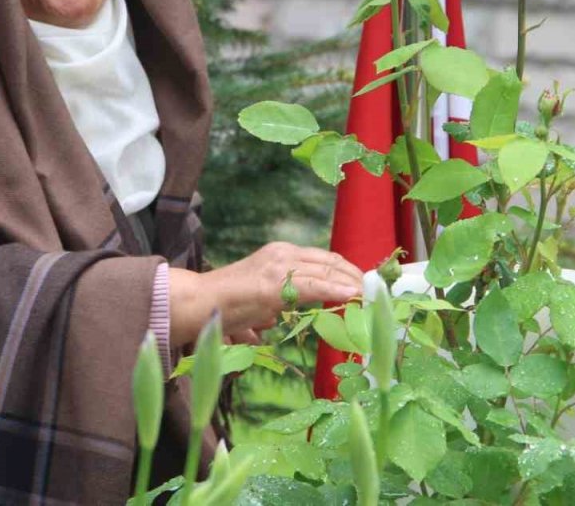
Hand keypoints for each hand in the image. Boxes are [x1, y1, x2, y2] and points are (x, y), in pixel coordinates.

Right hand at [169, 242, 363, 345]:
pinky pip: (313, 286)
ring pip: (326, 271)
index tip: (366, 284)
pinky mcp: (274, 284)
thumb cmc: (227, 305)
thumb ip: (283, 300)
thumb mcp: (264, 298)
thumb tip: (284, 321)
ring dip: (352, 283)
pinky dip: (336, 290)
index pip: (323, 258)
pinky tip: (352, 295)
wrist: (199, 302)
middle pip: (330, 261)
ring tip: (371, 295)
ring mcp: (278, 266)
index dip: (347, 270)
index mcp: (281, 253)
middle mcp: (282, 253)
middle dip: (355, 276)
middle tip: (376, 291)